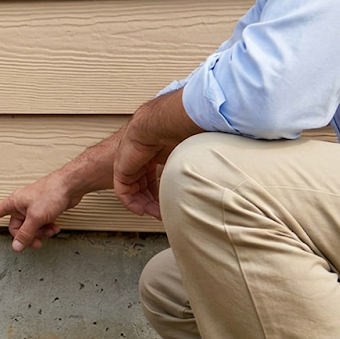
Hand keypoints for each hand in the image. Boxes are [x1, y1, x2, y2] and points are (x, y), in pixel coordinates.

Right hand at [0, 172, 80, 251]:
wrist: (70, 186)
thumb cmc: (51, 193)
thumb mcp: (36, 217)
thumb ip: (26, 233)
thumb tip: (16, 246)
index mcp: (13, 203)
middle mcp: (21, 205)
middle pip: (17, 227)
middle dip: (28, 236)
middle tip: (37, 242)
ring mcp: (33, 207)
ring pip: (30, 227)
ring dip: (40, 233)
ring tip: (50, 232)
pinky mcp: (44, 209)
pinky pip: (40, 224)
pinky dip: (47, 228)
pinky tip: (55, 227)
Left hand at [112, 92, 197, 219]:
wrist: (161, 124)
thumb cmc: (179, 132)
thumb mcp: (187, 153)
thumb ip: (195, 164)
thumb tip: (218, 174)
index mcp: (155, 154)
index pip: (156, 178)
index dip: (163, 193)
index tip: (172, 203)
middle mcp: (141, 159)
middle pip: (145, 187)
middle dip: (155, 203)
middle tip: (165, 214)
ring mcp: (130, 164)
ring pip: (134, 192)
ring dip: (146, 206)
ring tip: (157, 214)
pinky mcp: (121, 169)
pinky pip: (123, 192)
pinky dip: (131, 203)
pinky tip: (142, 211)